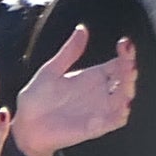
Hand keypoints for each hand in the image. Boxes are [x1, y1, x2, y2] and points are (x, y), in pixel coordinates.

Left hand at [7, 26, 136, 155]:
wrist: (26, 125)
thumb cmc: (37, 99)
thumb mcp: (52, 70)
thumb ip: (69, 51)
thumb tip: (82, 28)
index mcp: (93, 77)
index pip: (118, 63)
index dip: (126, 53)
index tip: (124, 42)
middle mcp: (101, 93)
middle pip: (125, 80)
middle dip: (130, 69)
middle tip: (128, 61)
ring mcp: (100, 110)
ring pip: (124, 99)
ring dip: (128, 89)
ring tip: (127, 78)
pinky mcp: (95, 127)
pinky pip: (114, 121)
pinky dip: (120, 113)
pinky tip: (122, 104)